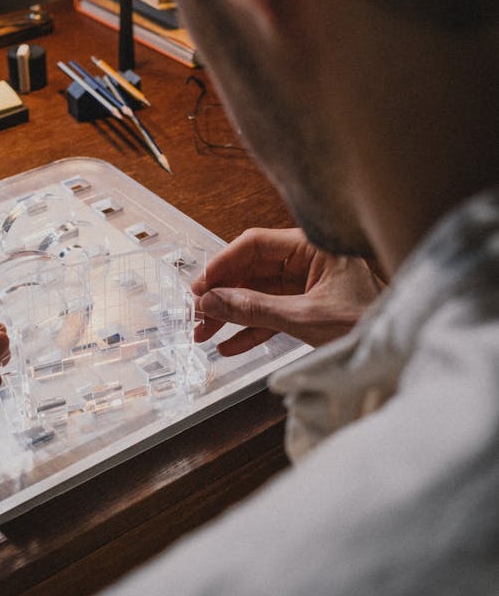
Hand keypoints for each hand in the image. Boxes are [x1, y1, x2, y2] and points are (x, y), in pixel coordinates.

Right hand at [192, 228, 384, 352]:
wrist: (399, 350)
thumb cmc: (367, 323)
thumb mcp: (305, 318)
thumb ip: (255, 309)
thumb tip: (213, 302)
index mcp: (312, 247)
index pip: (254, 245)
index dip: (222, 265)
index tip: (199, 286)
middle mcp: (308, 261)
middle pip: (251, 271)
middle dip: (222, 295)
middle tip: (197, 315)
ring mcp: (308, 286)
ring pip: (258, 295)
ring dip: (231, 315)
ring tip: (204, 334)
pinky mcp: (309, 309)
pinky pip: (271, 315)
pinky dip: (251, 330)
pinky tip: (230, 345)